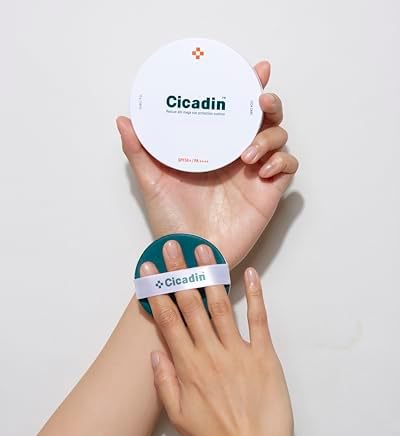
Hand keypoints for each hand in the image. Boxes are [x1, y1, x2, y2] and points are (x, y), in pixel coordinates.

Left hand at [117, 62, 297, 268]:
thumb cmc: (172, 221)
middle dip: (268, 104)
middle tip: (260, 101)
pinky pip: (287, 168)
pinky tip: (261, 170)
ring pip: (279, 139)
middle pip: (264, 119)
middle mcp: (237, 157)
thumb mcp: (152, 181)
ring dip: (270, 137)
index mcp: (214, 149)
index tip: (255, 70)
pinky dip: (280, 162)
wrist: (190, 254)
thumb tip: (124, 120)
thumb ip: (139, 151)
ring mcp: (254, 174)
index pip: (235, 112)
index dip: (248, 89)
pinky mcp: (267, 193)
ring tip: (247, 154)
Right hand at [140, 240, 292, 435]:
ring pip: (220, 306)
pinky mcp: (264, 355)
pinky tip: (250, 274)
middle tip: (172, 247)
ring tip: (203, 251)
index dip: (158, 293)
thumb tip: (155, 352)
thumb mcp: (178, 418)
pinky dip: (255, 295)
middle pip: (191, 305)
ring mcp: (239, 352)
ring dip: (210, 276)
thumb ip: (165, 383)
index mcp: (189, 367)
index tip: (149, 271)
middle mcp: (210, 353)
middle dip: (179, 274)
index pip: (168, 321)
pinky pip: (258, 320)